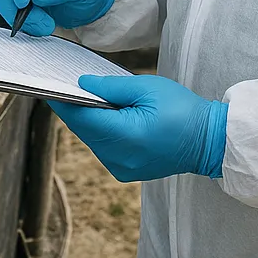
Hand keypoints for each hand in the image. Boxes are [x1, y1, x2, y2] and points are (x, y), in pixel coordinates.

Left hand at [48, 74, 227, 181]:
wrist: (210, 142)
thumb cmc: (183, 110)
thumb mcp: (148, 88)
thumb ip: (111, 87)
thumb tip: (82, 85)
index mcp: (125, 137)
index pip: (82, 118)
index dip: (63, 101)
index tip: (48, 86)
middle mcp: (119, 158)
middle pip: (83, 130)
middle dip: (73, 108)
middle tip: (64, 86)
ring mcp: (122, 169)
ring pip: (91, 140)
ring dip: (86, 120)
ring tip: (85, 97)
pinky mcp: (125, 172)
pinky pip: (102, 148)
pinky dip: (99, 131)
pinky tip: (103, 115)